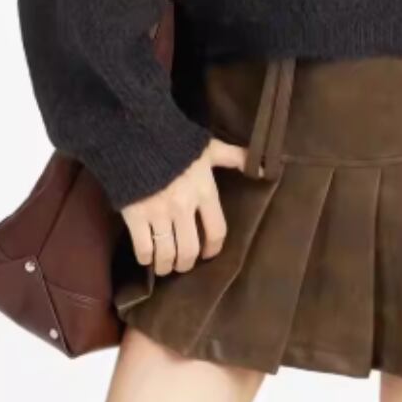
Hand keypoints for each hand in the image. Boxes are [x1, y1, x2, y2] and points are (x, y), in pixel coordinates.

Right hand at [120, 137, 247, 276]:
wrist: (137, 134)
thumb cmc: (177, 142)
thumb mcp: (210, 147)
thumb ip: (236, 158)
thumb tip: (266, 168)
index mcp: (204, 192)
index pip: (217, 231)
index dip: (213, 248)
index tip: (208, 253)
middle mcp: (184, 207)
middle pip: (190, 250)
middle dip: (186, 262)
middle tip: (183, 264)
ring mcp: (158, 213)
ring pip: (167, 254)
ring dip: (166, 265)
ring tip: (164, 266)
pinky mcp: (135, 216)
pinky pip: (143, 248)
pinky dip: (146, 258)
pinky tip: (147, 257)